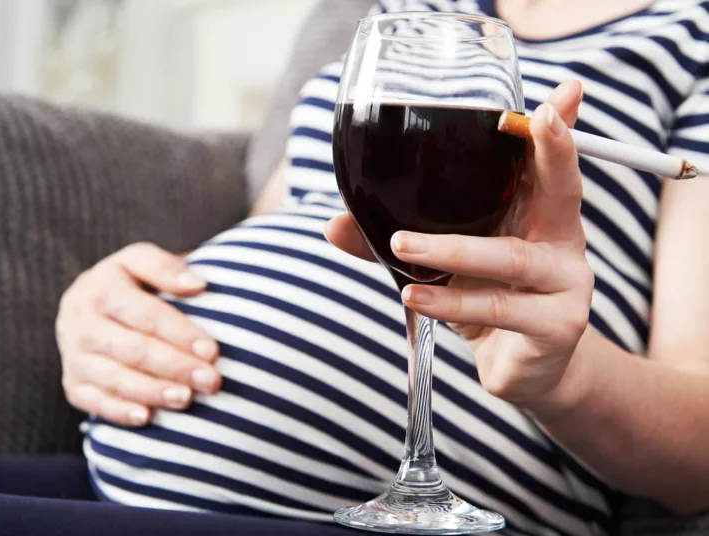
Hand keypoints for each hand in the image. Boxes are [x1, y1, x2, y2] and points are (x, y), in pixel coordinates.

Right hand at [56, 243, 220, 425]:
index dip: (180, 333)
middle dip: (176, 366)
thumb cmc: (130, 283)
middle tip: (211, 380)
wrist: (86, 304)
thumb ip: (166, 268)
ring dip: (153, 391)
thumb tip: (199, 284)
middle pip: (133, 349)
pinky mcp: (72, 382)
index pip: (146, 314)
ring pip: (115, 378)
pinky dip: (119, 411)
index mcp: (100, 287)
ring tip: (187, 398)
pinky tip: (147, 417)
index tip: (212, 350)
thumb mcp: (141, 262)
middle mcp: (81, 321)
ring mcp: (73, 355)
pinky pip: (93, 401)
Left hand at [326, 81, 592, 411]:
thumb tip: (334, 226)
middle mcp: (562, 243)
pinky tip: (415, 299)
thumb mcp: (447, 266)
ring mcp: (567, 285)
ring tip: (400, 246)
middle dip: (551, 152)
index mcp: (539, 215)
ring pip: (511, 258)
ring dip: (453, 251)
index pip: (550, 164)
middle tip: (534, 118)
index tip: (561, 93)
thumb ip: (400, 241)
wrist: (521, 369)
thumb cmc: (486, 299)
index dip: (557, 131)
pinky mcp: (556, 327)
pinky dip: (453, 304)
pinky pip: (500, 309)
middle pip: (563, 190)